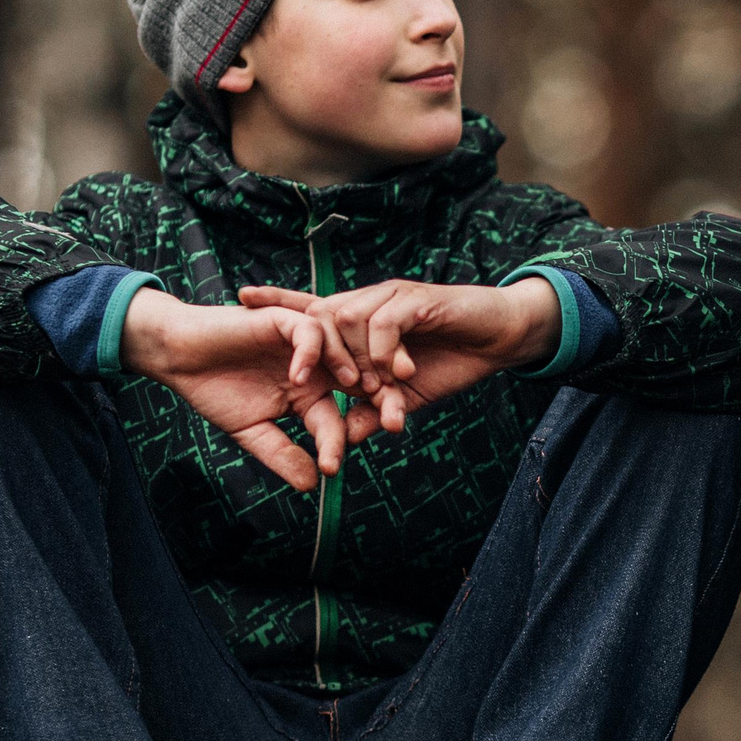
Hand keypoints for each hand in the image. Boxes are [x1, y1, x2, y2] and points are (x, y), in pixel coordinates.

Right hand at [117, 289, 379, 490]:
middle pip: (361, 380)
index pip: (340, 419)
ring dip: (353, 366)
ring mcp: (302, 342)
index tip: (330, 469)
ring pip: (345, 348)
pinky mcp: (283, 320)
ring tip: (353, 387)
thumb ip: (282, 455)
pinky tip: (298, 376)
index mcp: (312, 393)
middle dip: (381, 398)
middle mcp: (316, 366)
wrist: (180, 357)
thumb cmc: (215, 392)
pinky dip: (310, 351)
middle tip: (393, 420)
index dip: (340, 443)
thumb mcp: (251, 432)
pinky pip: (310, 331)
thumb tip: (310, 485)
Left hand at [236, 278, 561, 428]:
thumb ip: (371, 414)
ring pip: (349, 317)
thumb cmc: (450, 362)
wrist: (499, 340)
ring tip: (363, 387)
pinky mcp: (417, 301)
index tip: (240, 297)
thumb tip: (338, 443)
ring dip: (351, 357)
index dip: (278, 300)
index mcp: (362, 323)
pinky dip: (383, 350)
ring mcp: (392, 298)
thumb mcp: (403, 397)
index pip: (313, 308)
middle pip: (323, 313)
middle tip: (301, 379)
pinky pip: (384, 321)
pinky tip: (393, 372)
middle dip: (308, 345)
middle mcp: (371, 303)